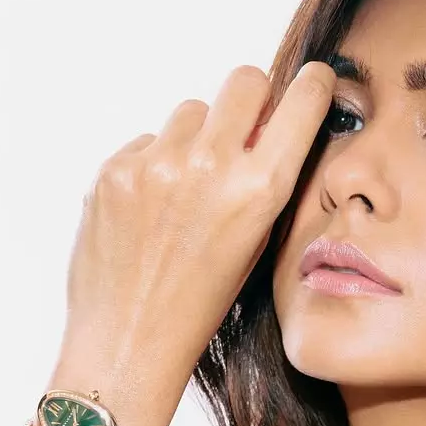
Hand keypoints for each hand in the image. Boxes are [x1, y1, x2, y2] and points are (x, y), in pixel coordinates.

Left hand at [45, 61, 336, 425]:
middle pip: (243, 80)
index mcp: (259, 190)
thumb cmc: (198, 308)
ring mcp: (158, 164)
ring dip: (194, 138)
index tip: (309, 82)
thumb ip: (264, 182)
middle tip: (241, 137)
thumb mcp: (255, 247)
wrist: (129, 344)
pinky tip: (149, 214)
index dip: (310, 86)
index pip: (300, 99)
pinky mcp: (116, 169)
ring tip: (184, 197)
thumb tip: (266, 124)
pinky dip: (153, 166)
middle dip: (249, 102)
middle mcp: (210, 165)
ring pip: (190, 112)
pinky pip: (147, 142)